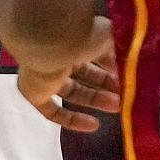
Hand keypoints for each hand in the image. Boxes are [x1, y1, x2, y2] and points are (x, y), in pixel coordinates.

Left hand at [16, 16, 120, 131]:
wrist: (49, 39)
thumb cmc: (80, 34)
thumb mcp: (107, 37)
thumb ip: (116, 49)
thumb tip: (123, 64)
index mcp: (73, 38)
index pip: (93, 54)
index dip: (110, 65)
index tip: (125, 73)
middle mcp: (58, 54)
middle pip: (83, 75)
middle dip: (105, 84)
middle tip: (124, 93)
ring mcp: (45, 74)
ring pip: (72, 92)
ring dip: (95, 99)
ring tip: (117, 106)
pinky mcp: (34, 92)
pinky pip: (51, 111)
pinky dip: (71, 119)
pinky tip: (94, 125)